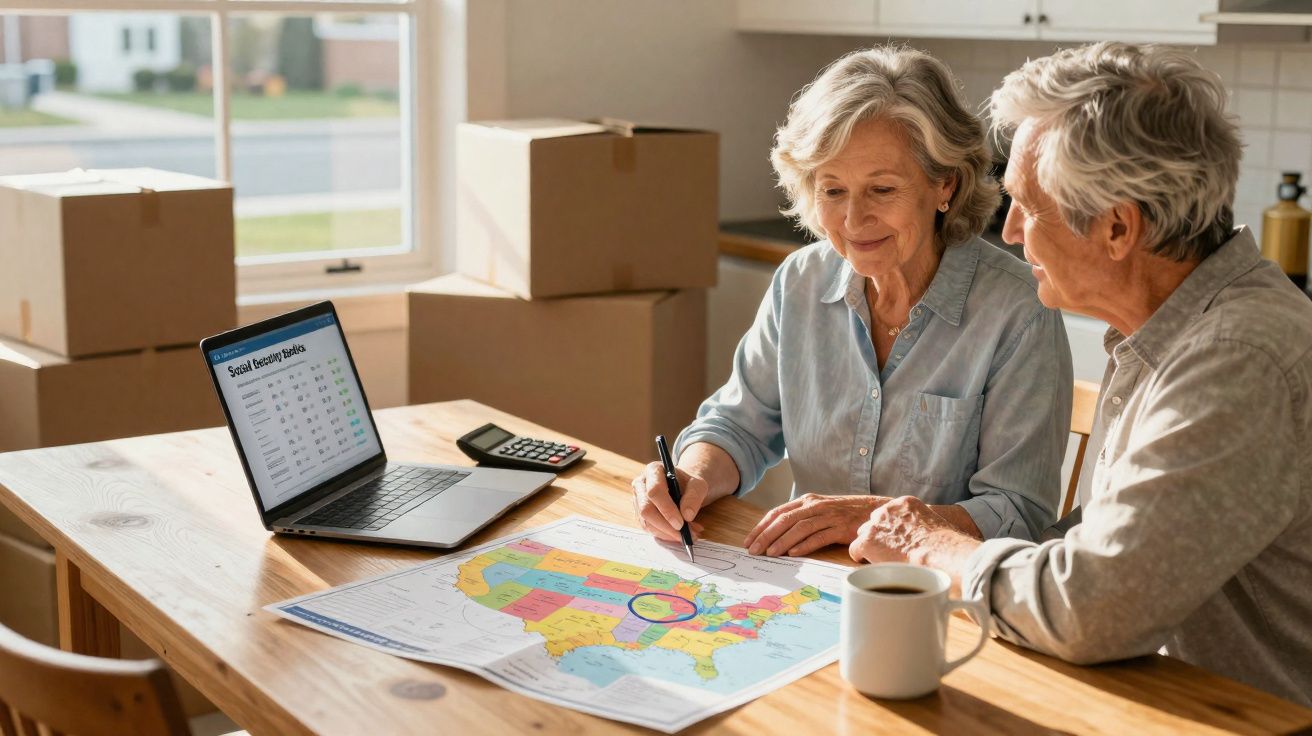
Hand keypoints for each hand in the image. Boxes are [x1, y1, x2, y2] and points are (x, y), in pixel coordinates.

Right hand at [630, 462, 706, 542]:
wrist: (683, 488)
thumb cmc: (688, 484)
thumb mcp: (698, 485)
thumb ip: (694, 497)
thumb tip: (686, 515)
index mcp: (653, 471)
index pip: (654, 491)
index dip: (666, 509)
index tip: (681, 523)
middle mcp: (641, 484)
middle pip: (646, 509)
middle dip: (666, 526)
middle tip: (685, 534)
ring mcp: (638, 500)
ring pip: (646, 522)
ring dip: (667, 533)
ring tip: (688, 534)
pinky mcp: (639, 514)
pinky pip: (649, 529)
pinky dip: (665, 535)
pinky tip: (678, 534)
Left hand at [744, 494, 887, 556]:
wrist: (874, 511)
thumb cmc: (843, 514)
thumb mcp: (819, 511)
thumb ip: (800, 519)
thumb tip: (775, 537)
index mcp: (807, 501)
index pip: (778, 512)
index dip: (761, 526)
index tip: (748, 541)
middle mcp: (815, 505)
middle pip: (785, 519)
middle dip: (766, 535)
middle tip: (753, 551)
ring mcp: (828, 516)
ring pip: (800, 528)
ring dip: (782, 541)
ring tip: (770, 554)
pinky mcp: (841, 528)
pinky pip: (819, 536)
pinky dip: (805, 545)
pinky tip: (794, 553)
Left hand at [848, 496, 979, 570]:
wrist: (938, 554)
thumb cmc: (945, 546)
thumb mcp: (935, 523)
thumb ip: (922, 524)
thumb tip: (926, 538)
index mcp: (905, 503)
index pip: (890, 513)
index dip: (892, 528)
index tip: (897, 538)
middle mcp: (887, 510)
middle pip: (874, 522)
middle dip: (879, 536)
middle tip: (889, 551)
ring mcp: (875, 525)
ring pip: (864, 535)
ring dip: (871, 546)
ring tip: (882, 560)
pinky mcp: (867, 542)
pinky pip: (855, 549)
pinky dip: (861, 558)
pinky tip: (869, 564)